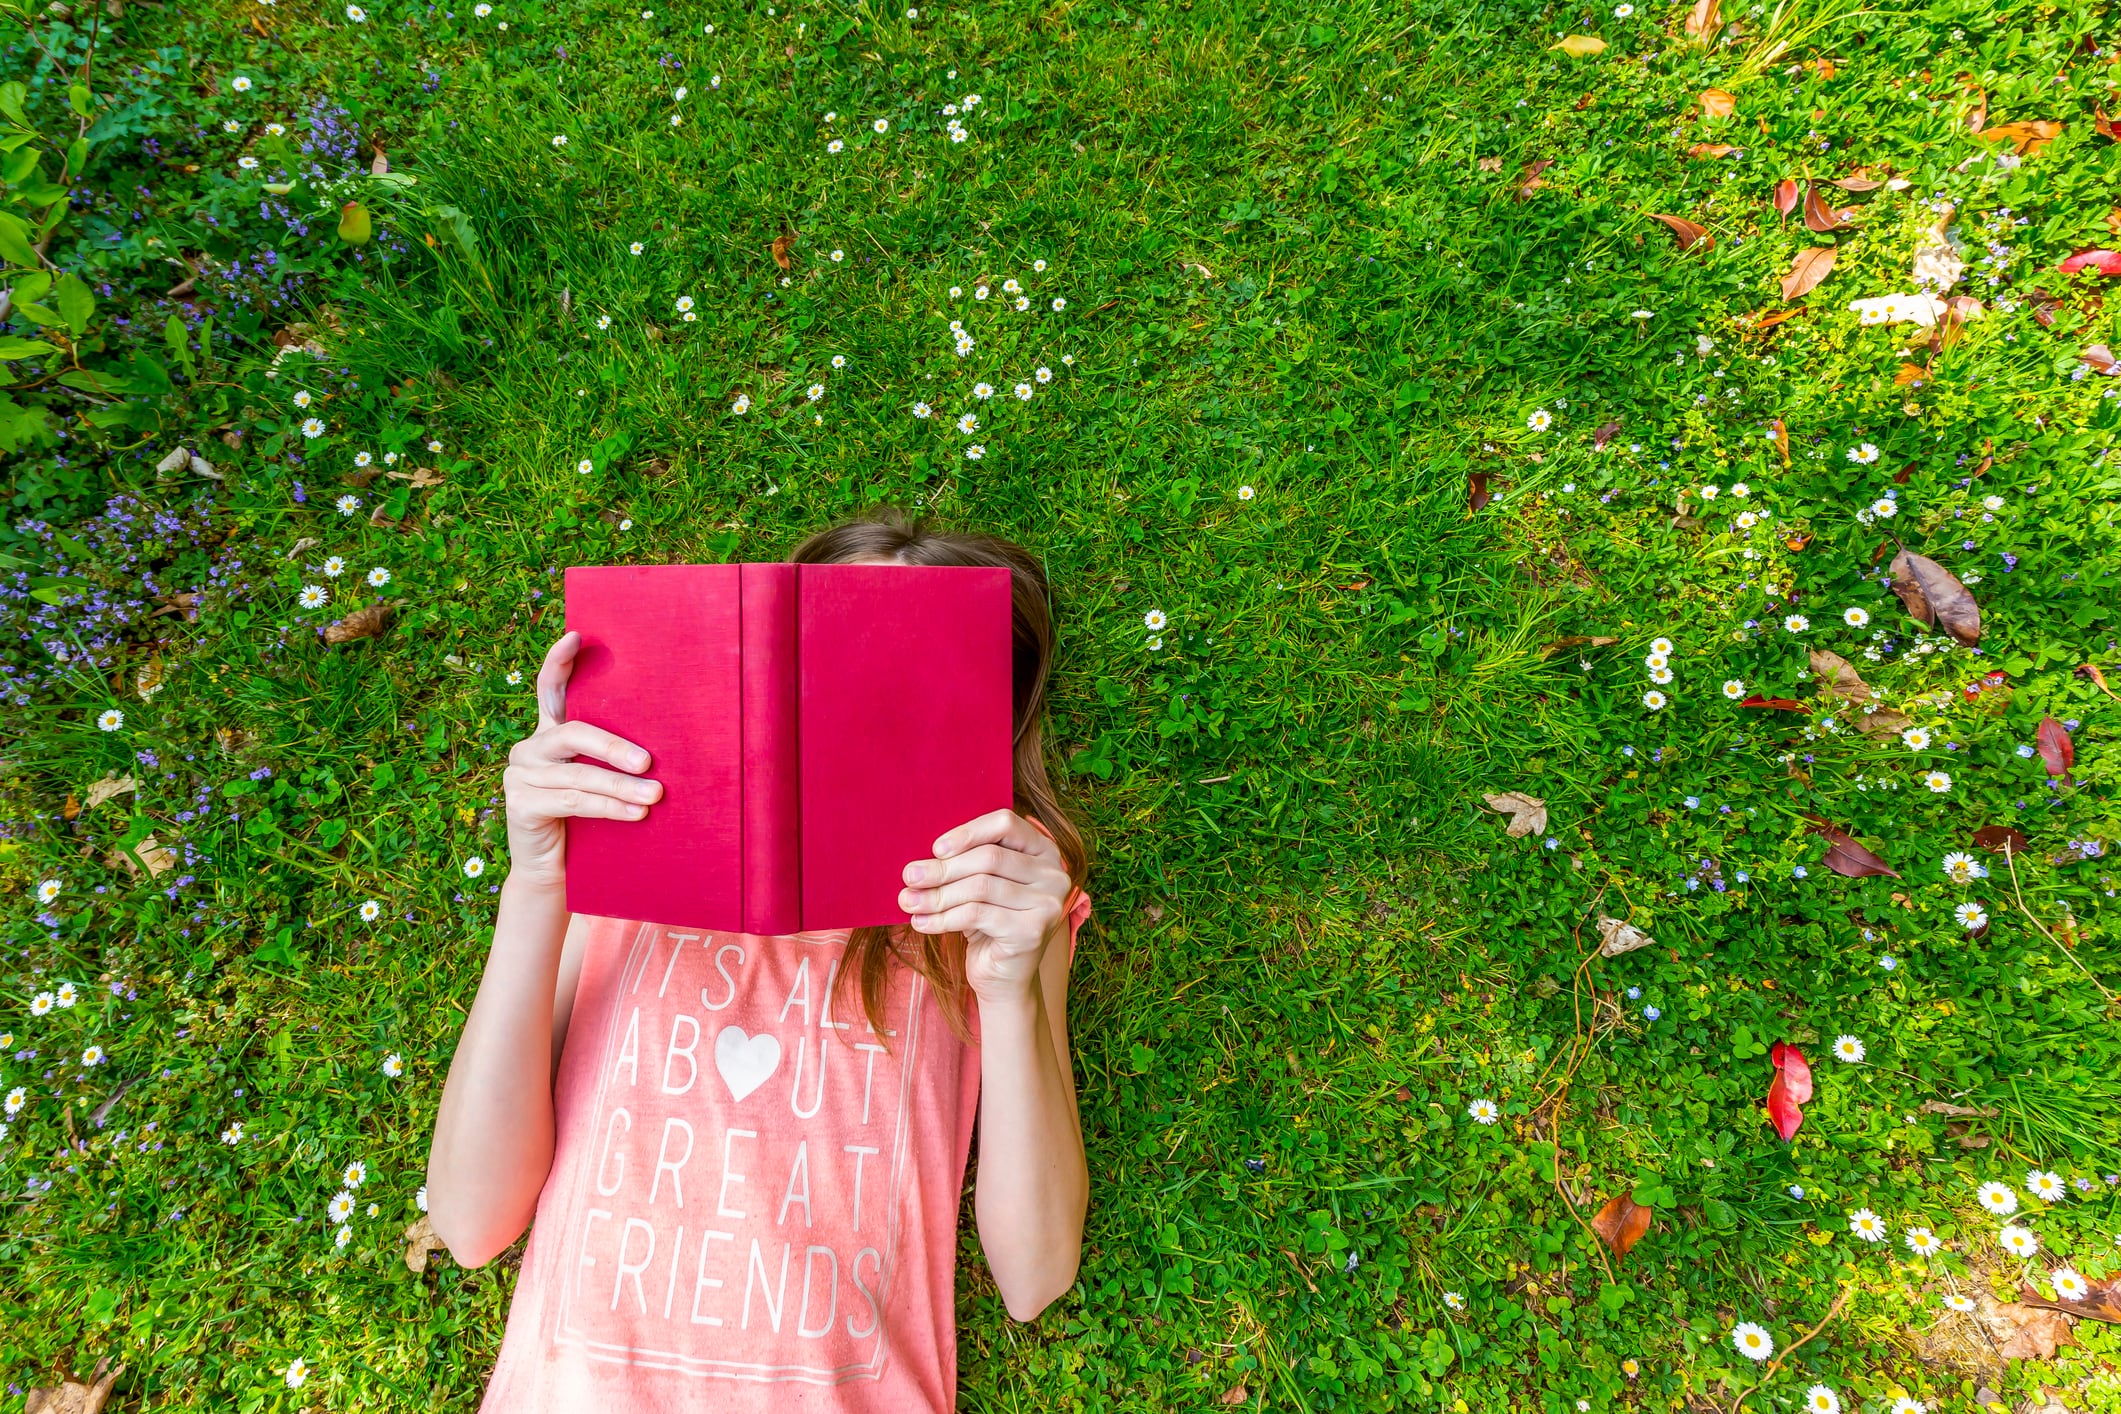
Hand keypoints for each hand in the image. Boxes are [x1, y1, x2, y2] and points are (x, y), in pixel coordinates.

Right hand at [502, 631, 661, 889]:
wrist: (556, 873)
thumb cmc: (588, 821)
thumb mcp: (600, 781)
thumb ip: (614, 758)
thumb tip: (667, 740)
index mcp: (548, 733)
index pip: (550, 689)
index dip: (559, 663)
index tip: (576, 636)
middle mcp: (529, 749)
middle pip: (572, 733)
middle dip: (614, 746)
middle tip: (649, 761)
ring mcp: (520, 776)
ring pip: (578, 774)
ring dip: (621, 787)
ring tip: (656, 795)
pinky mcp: (521, 805)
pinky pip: (572, 801)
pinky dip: (608, 807)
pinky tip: (636, 814)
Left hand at [899, 810, 1071, 1003]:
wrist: (1003, 978)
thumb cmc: (987, 924)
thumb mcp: (980, 886)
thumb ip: (965, 863)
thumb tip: (920, 859)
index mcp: (1044, 851)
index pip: (1006, 824)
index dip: (968, 832)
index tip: (935, 849)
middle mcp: (1054, 874)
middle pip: (989, 857)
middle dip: (943, 868)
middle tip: (910, 877)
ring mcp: (1048, 903)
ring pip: (980, 887)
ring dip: (938, 895)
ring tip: (909, 901)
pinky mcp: (1032, 931)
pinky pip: (977, 914)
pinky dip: (943, 918)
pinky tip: (921, 923)